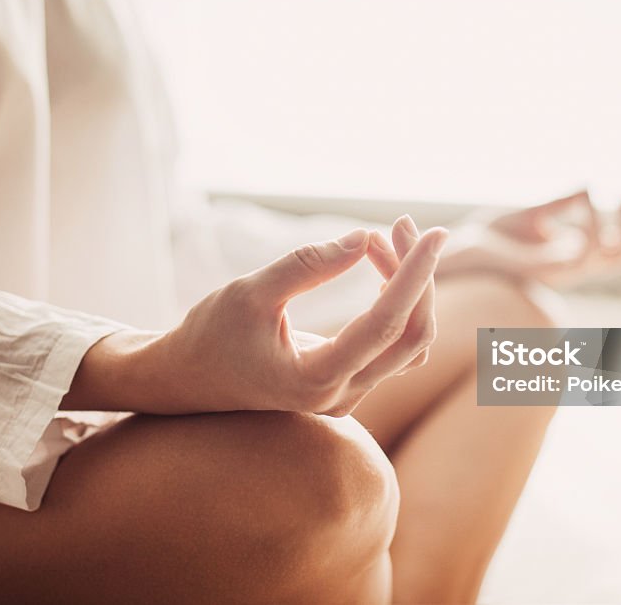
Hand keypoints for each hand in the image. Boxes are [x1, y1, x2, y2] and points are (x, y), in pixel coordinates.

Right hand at [65, 220, 446, 415]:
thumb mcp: (249, 292)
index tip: (434, 233)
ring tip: (380, 240)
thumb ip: (306, 266)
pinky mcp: (348, 385)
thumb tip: (363, 238)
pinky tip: (378, 269)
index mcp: (317, 380)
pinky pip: (392, 347)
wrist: (187, 379)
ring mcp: (348, 396)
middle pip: (411, 336)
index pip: (388, 324)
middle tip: (400, 224)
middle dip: (415, 276)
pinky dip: (395, 305)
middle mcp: (342, 397)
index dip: (416, 274)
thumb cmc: (210, 334)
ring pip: (408, 343)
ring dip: (406, 289)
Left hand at [435, 190, 620, 288]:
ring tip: (612, 197)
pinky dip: (592, 226)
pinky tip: (585, 201)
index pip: (613, 248)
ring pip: (611, 258)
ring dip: (619, 226)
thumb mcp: (535, 214)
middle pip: (619, 257)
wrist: (458, 250)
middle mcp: (567, 267)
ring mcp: (558, 271)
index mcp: (567, 256)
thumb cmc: (491, 236)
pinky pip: (584, 253)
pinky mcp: (543, 269)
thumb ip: (563, 203)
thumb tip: (592, 184)